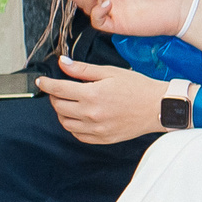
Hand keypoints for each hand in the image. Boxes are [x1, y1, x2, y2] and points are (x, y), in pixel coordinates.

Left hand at [35, 56, 169, 143]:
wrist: (160, 107)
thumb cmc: (139, 87)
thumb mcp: (111, 72)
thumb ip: (84, 69)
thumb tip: (63, 63)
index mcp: (92, 94)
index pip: (58, 89)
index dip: (46, 84)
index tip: (42, 82)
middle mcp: (90, 114)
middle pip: (58, 106)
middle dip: (54, 96)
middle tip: (60, 90)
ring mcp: (96, 128)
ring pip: (65, 123)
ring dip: (62, 112)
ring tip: (70, 104)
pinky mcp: (102, 138)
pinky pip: (78, 135)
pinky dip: (73, 126)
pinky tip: (80, 118)